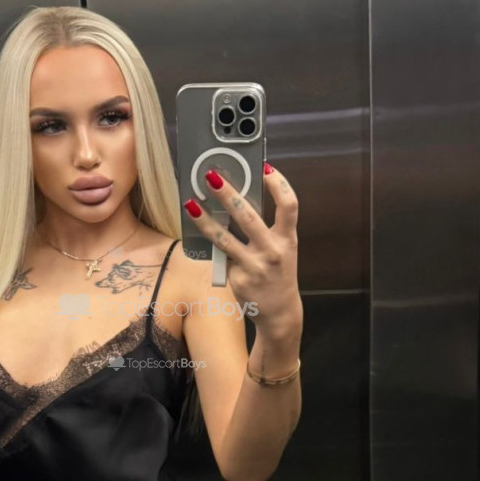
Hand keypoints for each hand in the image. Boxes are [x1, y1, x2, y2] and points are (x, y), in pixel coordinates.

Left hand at [184, 162, 301, 337]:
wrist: (280, 313)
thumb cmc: (278, 273)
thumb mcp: (282, 249)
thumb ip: (267, 228)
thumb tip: (238, 199)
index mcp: (288, 239)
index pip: (289, 205)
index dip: (279, 184)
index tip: (265, 167)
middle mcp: (273, 251)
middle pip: (248, 216)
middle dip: (228, 194)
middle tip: (211, 177)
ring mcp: (254, 266)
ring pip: (224, 238)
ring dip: (205, 220)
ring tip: (190, 204)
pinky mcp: (238, 279)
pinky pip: (220, 256)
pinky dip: (210, 245)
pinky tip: (200, 234)